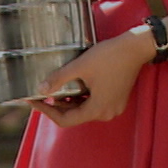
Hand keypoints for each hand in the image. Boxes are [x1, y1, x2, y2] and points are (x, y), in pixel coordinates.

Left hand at [32, 28, 154, 127]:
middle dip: (55, 106)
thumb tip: (40, 89)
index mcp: (98, 109)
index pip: (65, 120)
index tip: (33, 101)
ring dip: (68, 102)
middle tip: (39, 94)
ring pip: (84, 109)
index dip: (46, 111)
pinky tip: (70, 87)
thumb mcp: (79, 67)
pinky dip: (80, 98)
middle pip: (74, 116)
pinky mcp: (116, 98)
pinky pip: (93, 103)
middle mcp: (107, 113)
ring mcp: (113, 106)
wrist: (134, 48)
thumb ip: (58, 79)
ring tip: (51, 89)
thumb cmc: (109, 57)